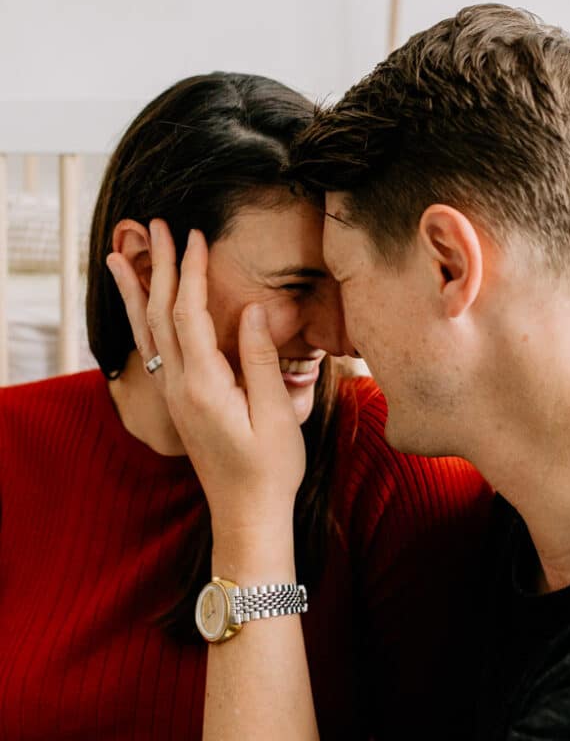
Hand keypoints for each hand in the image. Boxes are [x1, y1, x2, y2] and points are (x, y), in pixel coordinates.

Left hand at [106, 220, 305, 534]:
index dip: (190, 272)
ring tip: (120, 257)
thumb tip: (252, 311)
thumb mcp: (278, 415)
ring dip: (136, 292)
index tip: (195, 236)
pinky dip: (142, 321)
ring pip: (146, 333)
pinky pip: (153, 351)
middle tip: (155, 226)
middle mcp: (180, 388)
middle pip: (159, 315)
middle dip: (158, 267)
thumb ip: (262, 360)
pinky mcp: (180, 403)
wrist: (247, 515)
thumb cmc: (270, 470)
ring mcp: (175, 396)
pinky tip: (140, 309)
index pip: (189, 314)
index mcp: (205, 386)